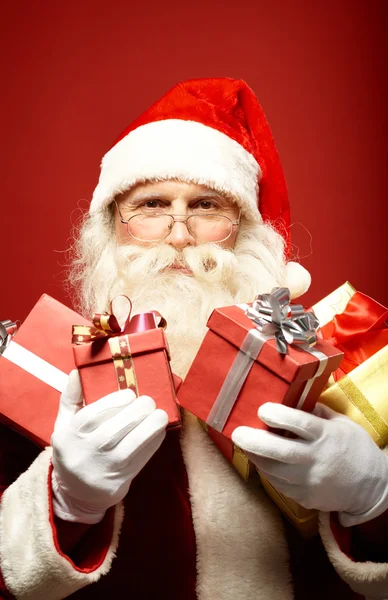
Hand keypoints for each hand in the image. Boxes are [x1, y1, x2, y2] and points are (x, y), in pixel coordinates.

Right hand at [51, 370, 167, 523]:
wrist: (76, 493)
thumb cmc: (74, 448)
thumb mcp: (64, 424)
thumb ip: (71, 397)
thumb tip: (77, 372)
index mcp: (68, 436)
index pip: (91, 415)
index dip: (115, 402)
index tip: (130, 393)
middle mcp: (82, 454)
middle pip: (112, 431)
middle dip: (137, 413)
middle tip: (149, 401)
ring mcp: (100, 471)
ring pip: (129, 447)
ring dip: (150, 428)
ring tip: (160, 415)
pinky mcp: (116, 484)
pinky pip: (139, 461)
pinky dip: (152, 444)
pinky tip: (159, 432)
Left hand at [232, 402, 387, 525]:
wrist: (372, 487)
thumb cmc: (355, 448)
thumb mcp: (342, 423)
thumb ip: (316, 412)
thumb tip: (291, 397)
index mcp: (327, 436)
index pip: (300, 424)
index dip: (278, 415)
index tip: (262, 409)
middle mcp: (316, 460)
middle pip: (280, 452)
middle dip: (254, 441)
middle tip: (237, 433)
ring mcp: (310, 482)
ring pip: (274, 472)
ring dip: (255, 457)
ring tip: (244, 445)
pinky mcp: (305, 498)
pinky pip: (279, 485)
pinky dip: (267, 472)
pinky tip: (262, 461)